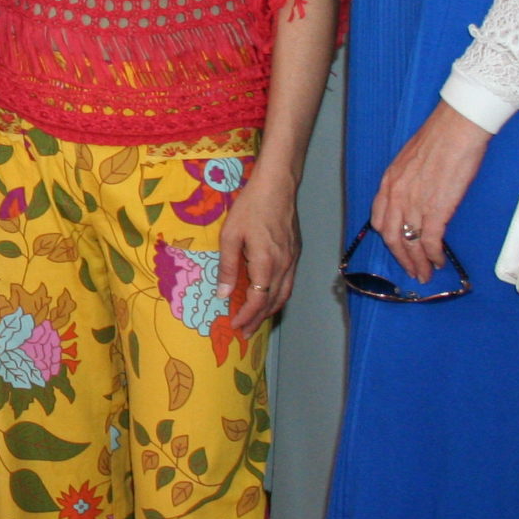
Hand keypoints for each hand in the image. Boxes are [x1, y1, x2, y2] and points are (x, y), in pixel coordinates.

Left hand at [217, 164, 299, 335]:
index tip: (235, 326)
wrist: (278, 186)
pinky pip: (288, 283)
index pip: (258, 300)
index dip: (246, 316)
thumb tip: (221, 294)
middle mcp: (284, 266)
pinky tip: (268, 298)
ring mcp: (293, 260)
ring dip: (270, 311)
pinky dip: (278, 297)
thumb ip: (227, 266)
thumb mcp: (230, 236)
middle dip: (258, 320)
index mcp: (266, 264)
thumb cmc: (250, 207)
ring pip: (284, 294)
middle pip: (273, 302)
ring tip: (256, 321)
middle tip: (244, 332)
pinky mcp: (296, 253)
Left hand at [369, 102, 492, 281]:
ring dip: (419, 262)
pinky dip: (433, 256)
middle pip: (392, 238)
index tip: (399, 249)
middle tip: (412, 271)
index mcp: (389, 183)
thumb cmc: (439, 139)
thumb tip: (416, 196)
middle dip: (402, 258)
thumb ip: (407, 181)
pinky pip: (430, 241)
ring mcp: (415, 204)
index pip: (380, 220)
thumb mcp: (410, 161)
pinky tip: (439, 262)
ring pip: (410, 243)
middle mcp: (396, 196)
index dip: (389, 239)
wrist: (456, 130)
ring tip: (426, 273)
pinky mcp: (436, 210)